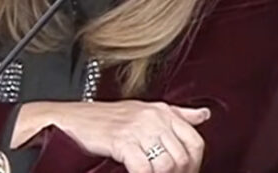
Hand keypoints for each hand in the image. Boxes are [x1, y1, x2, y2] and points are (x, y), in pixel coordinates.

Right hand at [15, 100, 208, 172]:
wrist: (72, 119)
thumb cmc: (108, 117)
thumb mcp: (147, 110)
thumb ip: (178, 114)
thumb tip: (205, 114)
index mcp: (164, 111)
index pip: (195, 141)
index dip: (195, 164)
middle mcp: (155, 118)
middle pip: (183, 156)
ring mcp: (138, 129)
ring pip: (167, 164)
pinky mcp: (122, 142)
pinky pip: (144, 168)